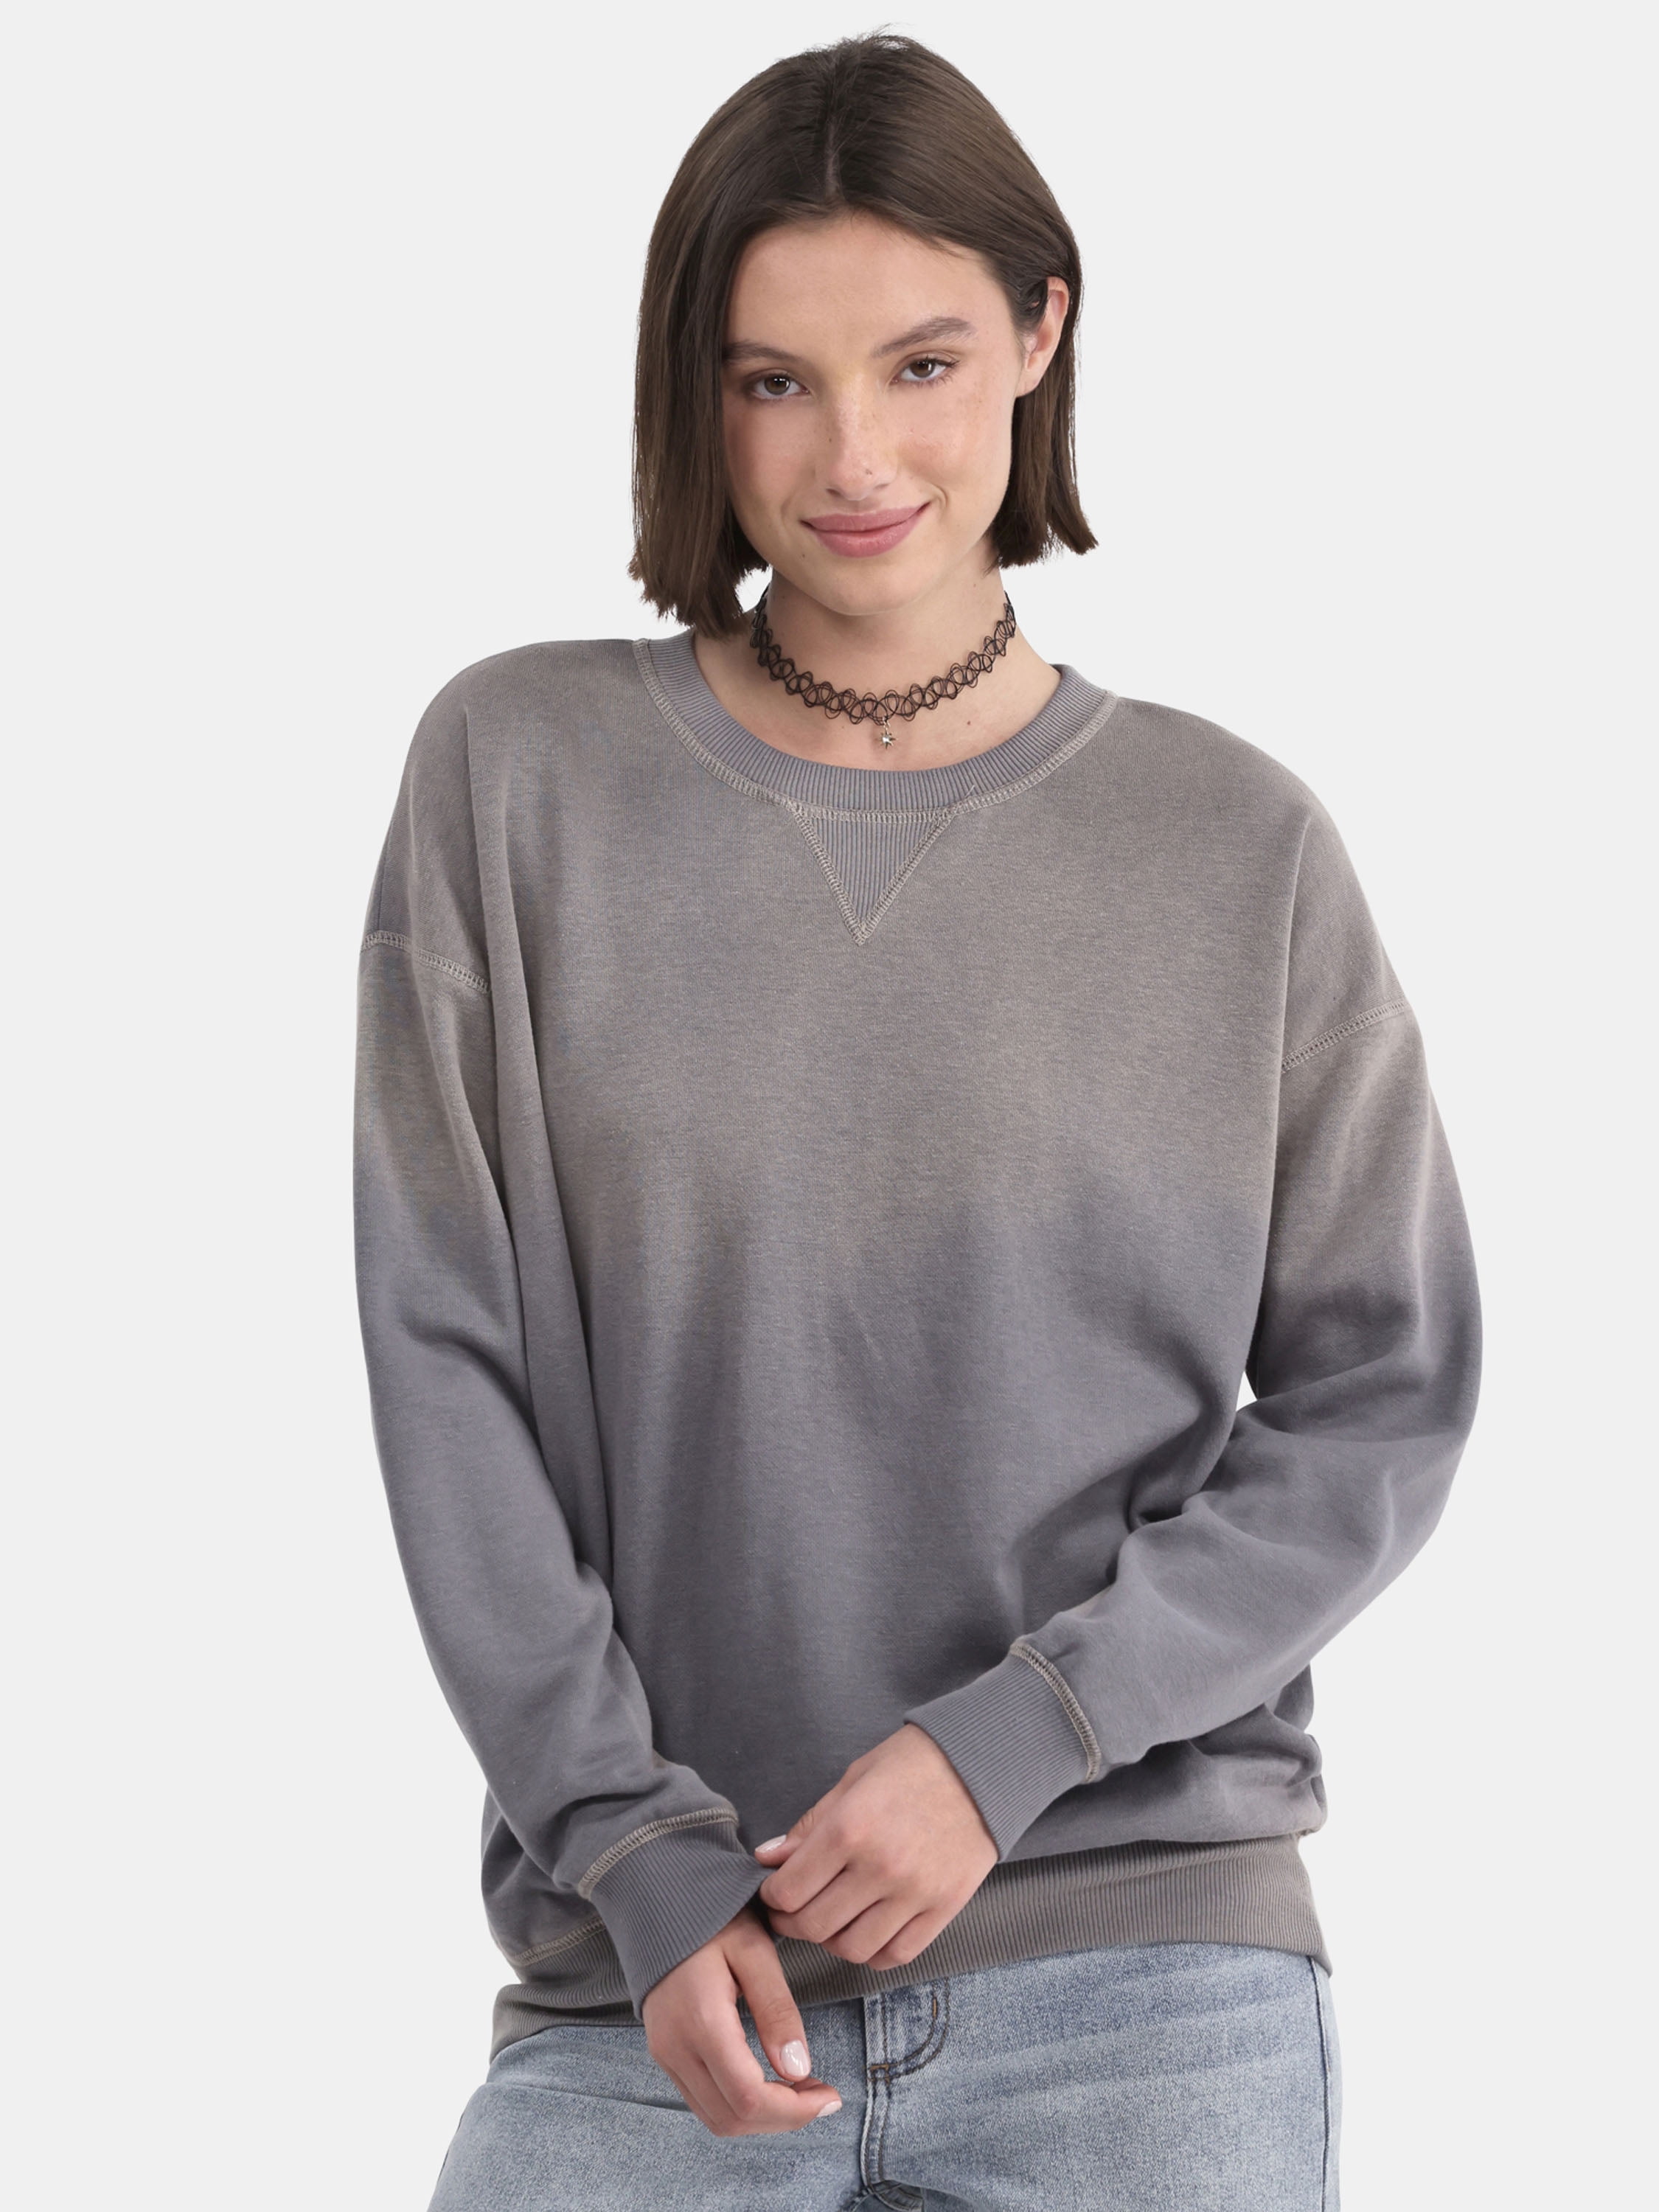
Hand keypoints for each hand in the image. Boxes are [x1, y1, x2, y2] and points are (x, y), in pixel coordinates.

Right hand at [640, 1901, 843, 2137]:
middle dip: (784, 2118)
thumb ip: (776, 2009)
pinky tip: (769, 2080)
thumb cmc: (711, 1916)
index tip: (830, 2095)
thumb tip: (799, 2070)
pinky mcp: (664, 2052)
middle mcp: (676, 2048)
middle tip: (822, 2095)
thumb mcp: (754, 1950)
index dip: (794, 2111)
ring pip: (716, 2118)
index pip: (748, 2098)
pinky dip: (740, 2105)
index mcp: (701, 2021)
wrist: (658, 1898)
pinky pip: (703, 2100)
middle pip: (732, 2119)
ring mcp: (665, 2054)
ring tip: (801, 2090)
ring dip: (763, 2117)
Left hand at [753, 1722, 997, 1969]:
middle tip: (792, 1911)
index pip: (790, 1890)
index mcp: (851, 1828)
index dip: (772, 1896)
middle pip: (815, 1926)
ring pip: (852, 1949)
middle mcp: (881, 1867)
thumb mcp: (854, 1780)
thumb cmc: (914, 1763)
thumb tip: (770, 1859)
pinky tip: (866, 1929)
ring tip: (831, 1918)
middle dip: (792, 1923)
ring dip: (831, 1940)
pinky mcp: (944, 1909)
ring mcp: (915, 1894)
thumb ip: (810, 1825)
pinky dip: (873, 1952)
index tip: (774, 1890)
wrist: (983, 1765)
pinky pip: (896, 1955)